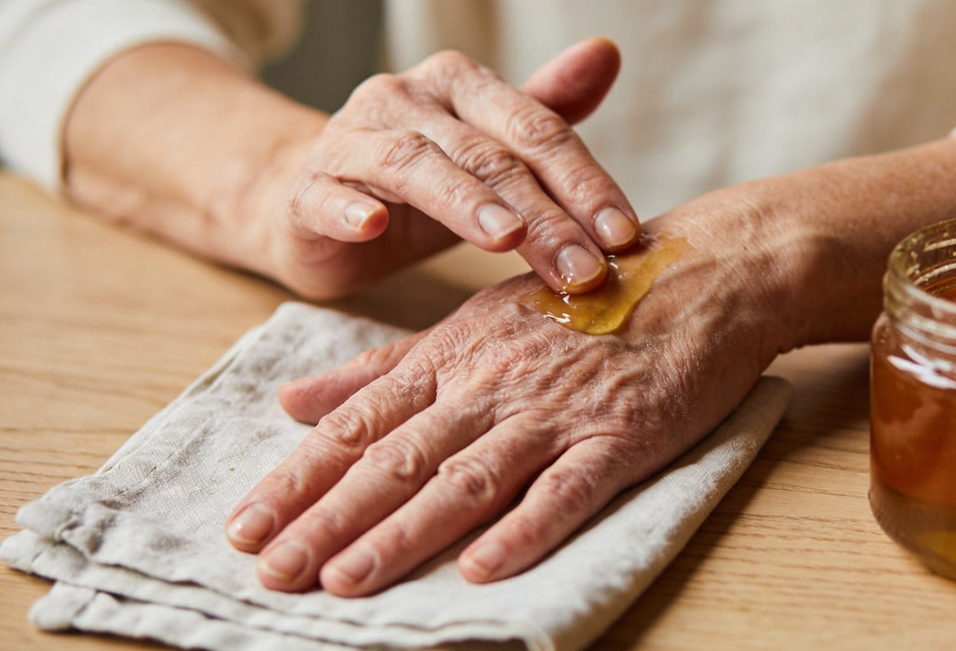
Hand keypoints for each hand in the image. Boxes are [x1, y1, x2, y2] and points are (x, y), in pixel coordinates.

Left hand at [224, 188, 804, 594]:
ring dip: (404, 531)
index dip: (300, 478)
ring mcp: (557, 410)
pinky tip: (483, 567)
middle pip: (399, 458)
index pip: (360, 426)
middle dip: (328, 517)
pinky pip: (568, 488)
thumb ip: (385, 367)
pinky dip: (526, 526)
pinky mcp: (620, 435)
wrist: (698, 277)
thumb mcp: (474, 323)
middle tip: (270, 571)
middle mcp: (493, 383)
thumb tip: (295, 401)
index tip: (245, 527)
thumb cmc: (582, 302)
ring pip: (469, 476)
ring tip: (346, 579)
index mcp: (453, 357)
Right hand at [243, 37, 639, 298]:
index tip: (624, 236)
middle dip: (544, 215)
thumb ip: (546, 112)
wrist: (310, 201)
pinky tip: (371, 226)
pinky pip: (326, 193)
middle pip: (488, 155)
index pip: (536, 130)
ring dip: (465, 203)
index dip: (584, 183)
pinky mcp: (306, 188)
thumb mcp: (490, 151)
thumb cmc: (420, 184)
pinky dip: (349, 207)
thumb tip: (606, 53)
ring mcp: (351, 139)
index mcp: (460, 85)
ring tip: (506, 239)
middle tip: (584, 268)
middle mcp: (406, 99)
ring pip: (415, 165)